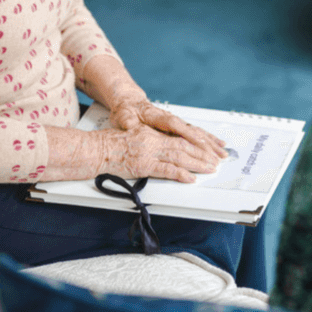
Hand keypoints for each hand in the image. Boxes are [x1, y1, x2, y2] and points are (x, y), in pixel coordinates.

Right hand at [94, 124, 221, 183]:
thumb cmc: (110, 144)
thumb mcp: (134, 136)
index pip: (179, 138)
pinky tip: (190, 178)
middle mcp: (153, 141)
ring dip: (197, 163)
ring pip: (179, 157)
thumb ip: (150, 141)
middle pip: (184, 146)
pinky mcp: (142, 165)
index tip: (208, 149)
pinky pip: (165, 170)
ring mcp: (149, 153)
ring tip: (210, 168)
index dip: (196, 143)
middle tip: (216, 160)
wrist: (95, 150)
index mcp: (152, 133)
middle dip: (203, 154)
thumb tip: (165, 148)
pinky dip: (180, 174)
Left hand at [108, 93, 228, 162]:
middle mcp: (171, 119)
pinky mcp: (178, 128)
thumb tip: (128, 123)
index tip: (200, 143)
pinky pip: (196, 134)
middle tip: (217, 156)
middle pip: (192, 131)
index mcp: (158, 116)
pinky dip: (208, 140)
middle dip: (206, 144)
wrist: (129, 103)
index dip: (189, 134)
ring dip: (211, 144)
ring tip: (222, 153)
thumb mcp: (123, 115)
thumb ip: (127, 120)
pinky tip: (217, 144)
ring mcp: (176, 123)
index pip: (176, 126)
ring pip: (197, 133)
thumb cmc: (127, 110)